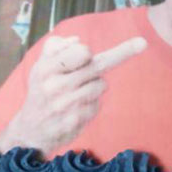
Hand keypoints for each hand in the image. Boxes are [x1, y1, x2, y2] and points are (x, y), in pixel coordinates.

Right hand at [0, 35, 146, 155]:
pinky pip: (97, 104)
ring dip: (95, 86)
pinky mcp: (75, 121)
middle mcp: (55, 86)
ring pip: (101, 85)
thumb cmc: (41, 92)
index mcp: (46, 68)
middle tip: (142, 43)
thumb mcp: (40, 66)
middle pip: (98, 65)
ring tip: (77, 92)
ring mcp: (65, 105)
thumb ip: (55, 47)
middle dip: (120, 54)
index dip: (86, 52)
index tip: (90, 52)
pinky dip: (92, 104)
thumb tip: (77, 40)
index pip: (82, 52)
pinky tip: (76, 109)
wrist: (30, 131)